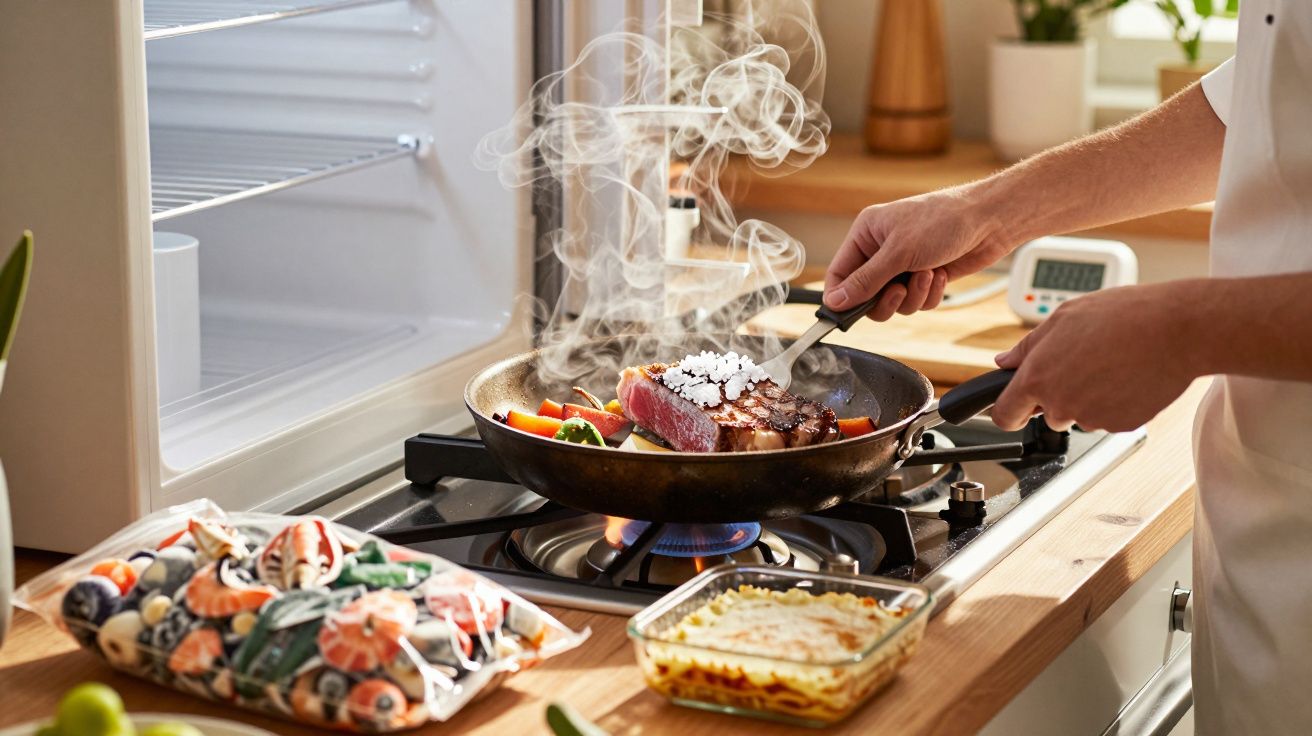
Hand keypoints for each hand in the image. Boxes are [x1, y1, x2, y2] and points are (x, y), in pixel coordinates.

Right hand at [824, 187, 1013, 320]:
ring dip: (913, 295)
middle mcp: (881, 251)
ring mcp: (904, 266)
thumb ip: (865, 280)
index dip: (840, 297)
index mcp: (866, 234)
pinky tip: (941, 274)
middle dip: (887, 299)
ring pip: (894, 303)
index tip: (845, 316)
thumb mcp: (898, 252)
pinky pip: (917, 302)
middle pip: (866, 296)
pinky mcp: (925, 278)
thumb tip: (835, 301)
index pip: (839, 274)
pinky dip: (930, 294)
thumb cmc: (943, 220)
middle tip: (900, 291)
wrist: (990, 220)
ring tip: (929, 274)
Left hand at [991, 283, 1199, 431]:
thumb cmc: (1122, 316)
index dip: (1008, 412)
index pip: (1005, 415)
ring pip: (1080, 415)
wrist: (1176, 329)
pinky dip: (1115, 403)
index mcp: (1038, 377)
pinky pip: (1108, 418)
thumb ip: (1027, 346)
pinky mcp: (1120, 425)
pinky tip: (1127, 376)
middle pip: (1048, 414)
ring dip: (1088, 397)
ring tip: (1111, 363)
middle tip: (1085, 363)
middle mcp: (1061, 403)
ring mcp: (1091, 417)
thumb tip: (1005, 362)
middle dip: (1059, 395)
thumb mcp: (1063, 317)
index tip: (1013, 410)